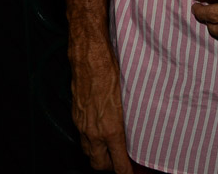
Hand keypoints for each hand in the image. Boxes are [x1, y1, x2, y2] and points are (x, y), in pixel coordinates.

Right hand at [67, 0, 131, 172]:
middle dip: (110, 168)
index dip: (126, 173)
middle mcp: (93, 132)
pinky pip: (82, 138)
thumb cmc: (112, 71)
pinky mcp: (76, 115)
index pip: (118, 164)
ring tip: (111, 151)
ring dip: (99, 156)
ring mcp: (82, 125)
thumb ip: (132, 118)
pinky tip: (99, 134)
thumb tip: (141, 129)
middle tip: (122, 163)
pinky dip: (91, 141)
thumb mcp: (130, 96)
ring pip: (89, 152)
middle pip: (99, 165)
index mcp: (110, 130)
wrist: (89, 55)